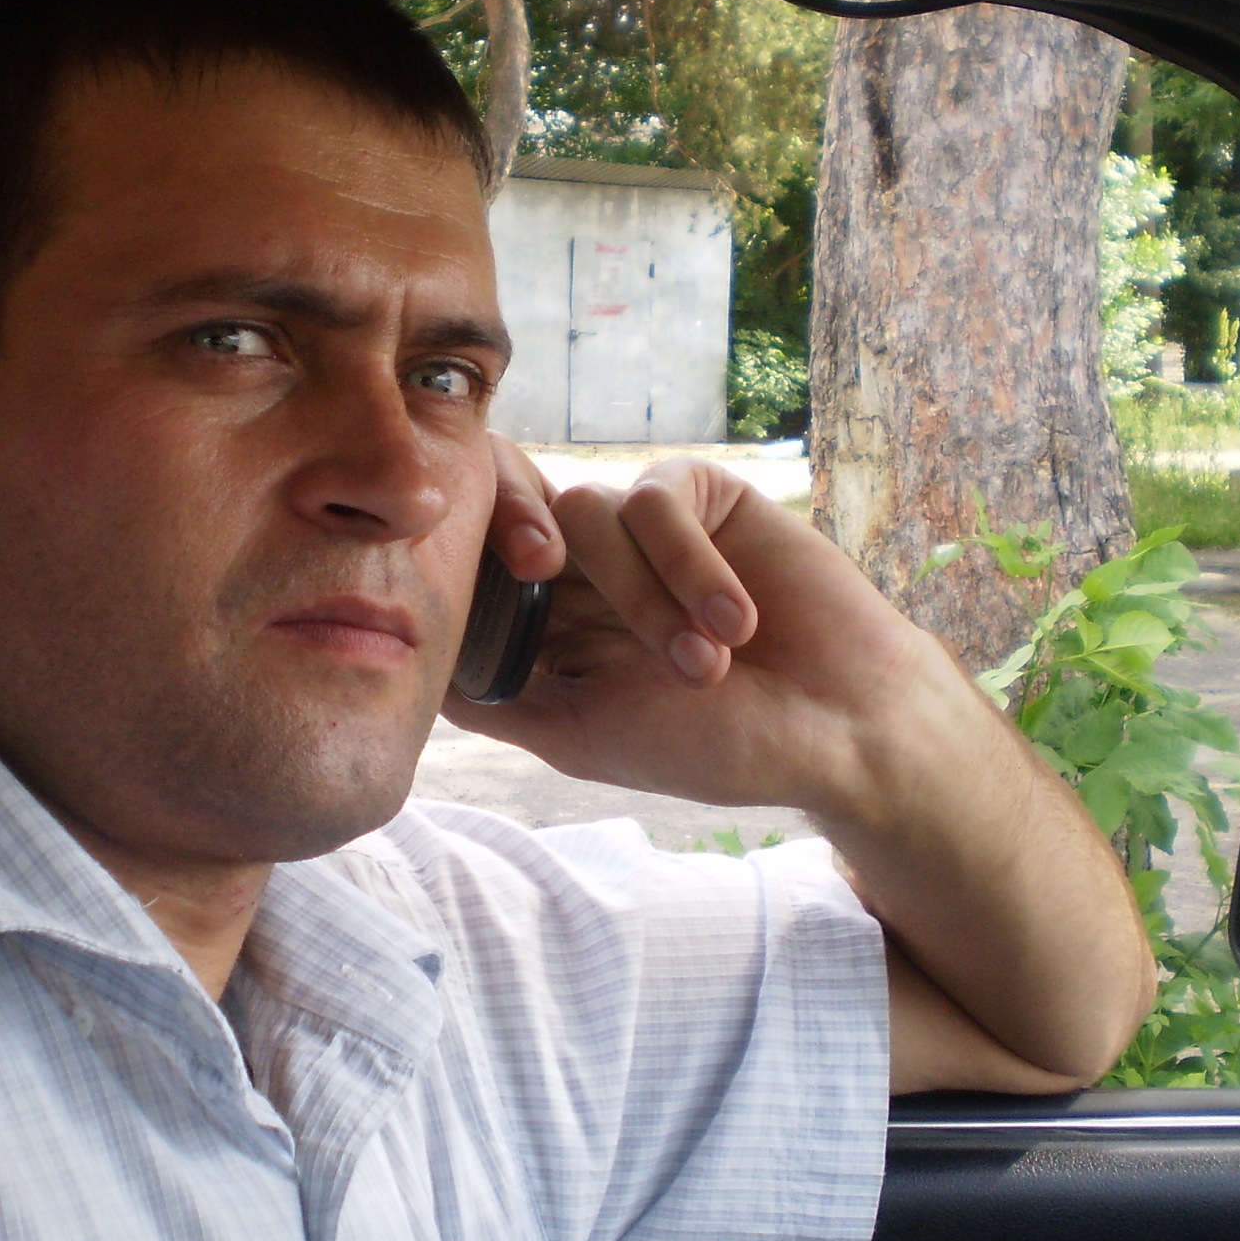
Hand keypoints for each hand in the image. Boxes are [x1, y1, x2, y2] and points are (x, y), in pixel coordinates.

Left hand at [451, 445, 962, 825]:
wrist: (838, 729)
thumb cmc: (715, 745)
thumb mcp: (580, 733)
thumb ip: (493, 699)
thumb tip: (402, 669)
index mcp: (546, 622)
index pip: (472, 568)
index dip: (458, 568)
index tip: (459, 598)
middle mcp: (585, 568)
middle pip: (509, 516)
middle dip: (526, 557)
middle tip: (546, 580)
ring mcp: (642, 529)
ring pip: (582, 514)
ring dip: (642, 597)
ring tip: (704, 666)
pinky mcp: (701, 495)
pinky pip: (654, 498)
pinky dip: (688, 564)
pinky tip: (737, 621)